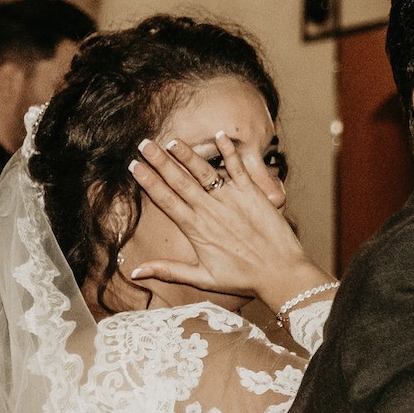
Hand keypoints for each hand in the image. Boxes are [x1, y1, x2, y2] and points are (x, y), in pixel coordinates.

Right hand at [127, 131, 331, 313]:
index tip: (133, 166)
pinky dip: (229, 151)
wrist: (280, 273)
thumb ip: (167, 271)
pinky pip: (238, 167)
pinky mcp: (252, 193)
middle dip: (159, 161)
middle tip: (144, 144)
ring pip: (203, 171)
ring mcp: (231, 199)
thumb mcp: (202, 278)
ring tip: (171, 140)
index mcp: (195, 229)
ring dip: (187, 154)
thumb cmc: (242, 278)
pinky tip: (220, 134)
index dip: (148, 181)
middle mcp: (209, 210)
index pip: (165, 200)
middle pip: (179, 181)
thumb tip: (134, 272)